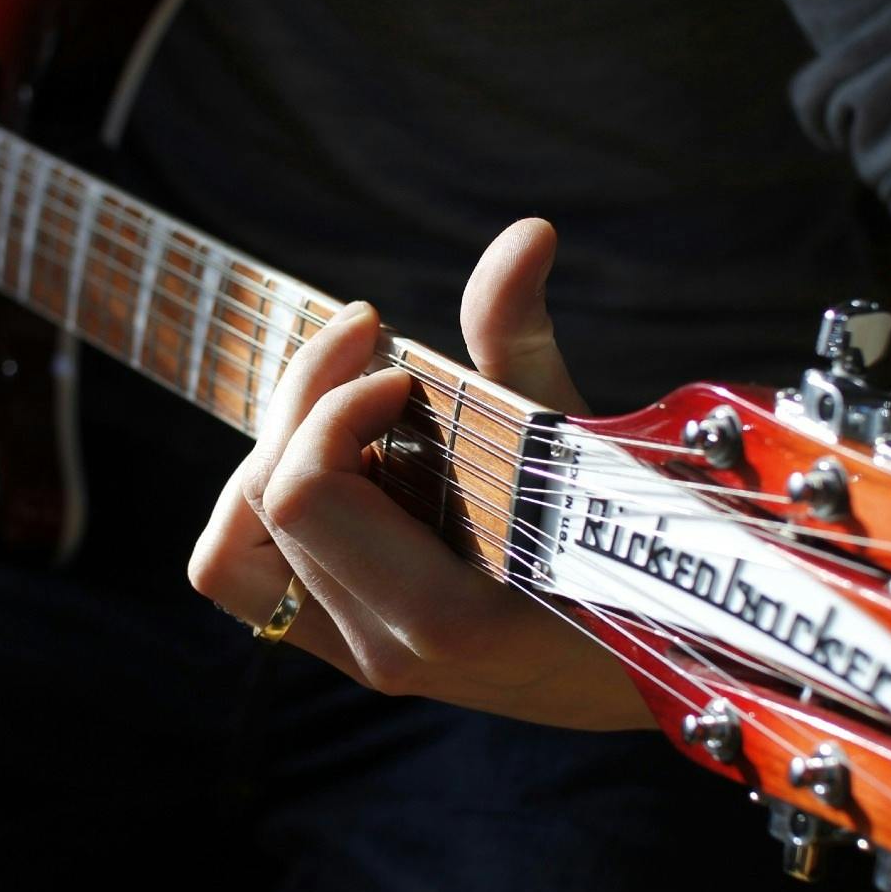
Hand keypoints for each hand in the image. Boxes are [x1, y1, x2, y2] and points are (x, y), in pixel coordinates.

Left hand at [189, 219, 654, 730]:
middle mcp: (384, 647)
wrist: (659, 659)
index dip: (332, 403)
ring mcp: (358, 654)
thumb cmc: (633, 547)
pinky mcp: (346, 644)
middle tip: (367, 344)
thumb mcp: (579, 443)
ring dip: (274, 460)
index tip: (398, 366)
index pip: (304, 492)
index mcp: (442, 615)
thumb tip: (527, 233)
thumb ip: (527, 340)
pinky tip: (342, 458)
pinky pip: (251, 576)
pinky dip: (270, 508)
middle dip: (303, 402)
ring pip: (232, 551)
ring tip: (343, 408)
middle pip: (263, 501)